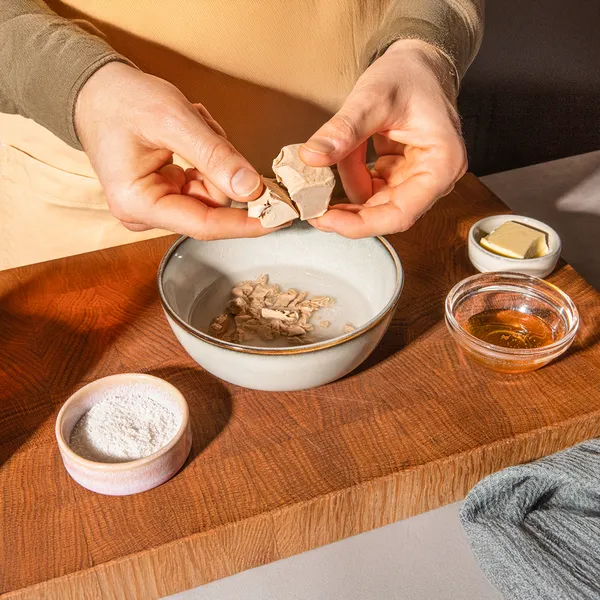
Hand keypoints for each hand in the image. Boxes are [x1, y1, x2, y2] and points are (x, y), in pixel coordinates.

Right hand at [75, 62, 267, 238]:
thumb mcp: (173, 120)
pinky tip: (190, 134)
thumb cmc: (121, 101)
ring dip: (214, 156)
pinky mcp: (166, 195)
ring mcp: (157, 206)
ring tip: (192, 127)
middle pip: (212, 206)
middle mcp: (146, 214)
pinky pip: (205, 183)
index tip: (281, 218)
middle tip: (207, 131)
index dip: (247, 223)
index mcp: (138, 204)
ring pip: (214, 192)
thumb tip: (252, 189)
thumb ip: (215, 156)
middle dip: (222, 168)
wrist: (96, 91)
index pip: (205, 226)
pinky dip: (208, 156)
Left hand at [299, 39, 466, 237]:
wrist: (419, 59)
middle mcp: (434, 177)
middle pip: (386, 213)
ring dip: (348, 186)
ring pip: (375, 201)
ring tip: (331, 159)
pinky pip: (371, 186)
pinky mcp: (402, 173)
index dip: (361, 225)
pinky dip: (352, 175)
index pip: (400, 214)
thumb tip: (311, 157)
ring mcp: (418, 177)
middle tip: (313, 207)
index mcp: (441, 164)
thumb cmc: (409, 73)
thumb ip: (343, 130)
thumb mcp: (372, 98)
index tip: (327, 221)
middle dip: (348, 212)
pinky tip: (342, 157)